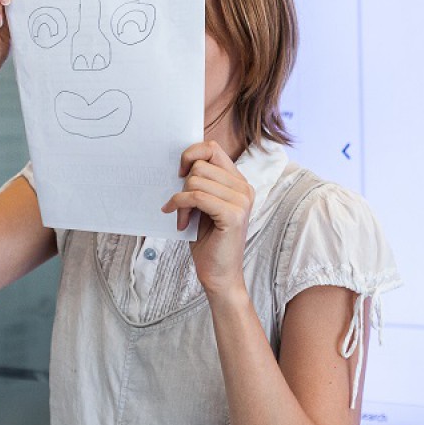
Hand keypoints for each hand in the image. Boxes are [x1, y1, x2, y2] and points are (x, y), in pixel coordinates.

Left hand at [161, 141, 253, 297]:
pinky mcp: (233, 215)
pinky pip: (196, 197)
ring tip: (182, 218)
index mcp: (239, 183)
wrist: (219, 275)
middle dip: (183, 183)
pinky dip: (181, 206)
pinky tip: (180, 221)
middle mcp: (244, 188)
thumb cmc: (208, 241)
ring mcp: (241, 201)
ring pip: (196, 180)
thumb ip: (200, 182)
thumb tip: (179, 162)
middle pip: (201, 164)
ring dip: (180, 199)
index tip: (179, 173)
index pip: (212, 149)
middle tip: (180, 205)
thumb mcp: (203, 205)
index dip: (191, 154)